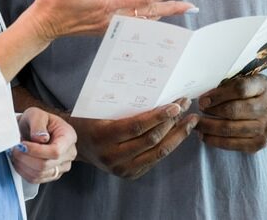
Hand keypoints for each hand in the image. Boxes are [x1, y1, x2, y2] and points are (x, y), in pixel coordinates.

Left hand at [9, 108, 76, 183]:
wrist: (35, 129)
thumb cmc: (37, 121)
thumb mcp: (36, 114)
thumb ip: (38, 124)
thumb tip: (41, 139)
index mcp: (68, 137)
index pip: (56, 151)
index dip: (37, 151)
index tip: (22, 145)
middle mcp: (69, 154)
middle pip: (46, 165)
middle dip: (25, 158)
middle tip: (14, 149)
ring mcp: (61, 167)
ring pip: (40, 174)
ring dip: (23, 165)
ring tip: (16, 153)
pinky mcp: (52, 175)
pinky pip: (36, 179)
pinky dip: (24, 171)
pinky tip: (20, 161)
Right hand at [25, 0, 195, 41]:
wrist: (42, 24)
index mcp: (108, 2)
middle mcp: (113, 16)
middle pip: (149, 13)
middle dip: (172, 8)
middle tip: (192, 6)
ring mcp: (110, 24)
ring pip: (143, 20)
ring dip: (163, 15)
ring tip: (179, 11)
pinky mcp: (105, 27)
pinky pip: (134, 25)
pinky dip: (149, 21)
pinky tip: (153, 19)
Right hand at [70, 98, 198, 179]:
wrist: (76, 145)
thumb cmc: (90, 119)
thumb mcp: (100, 109)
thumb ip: (124, 105)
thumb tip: (157, 90)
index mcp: (104, 137)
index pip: (138, 127)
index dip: (159, 116)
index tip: (176, 105)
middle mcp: (114, 157)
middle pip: (152, 140)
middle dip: (173, 122)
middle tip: (186, 105)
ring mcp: (123, 169)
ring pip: (158, 153)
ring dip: (178, 135)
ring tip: (191, 120)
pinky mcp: (131, 174)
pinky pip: (155, 159)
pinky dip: (170, 144)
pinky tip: (179, 132)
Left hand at [196, 75, 266, 152]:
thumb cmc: (252, 93)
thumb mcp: (245, 81)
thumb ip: (227, 85)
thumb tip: (204, 98)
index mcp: (264, 86)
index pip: (240, 89)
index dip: (218, 95)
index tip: (203, 100)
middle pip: (234, 111)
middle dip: (211, 112)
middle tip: (195, 114)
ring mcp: (266, 127)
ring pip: (231, 129)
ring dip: (209, 128)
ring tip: (196, 125)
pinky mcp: (260, 143)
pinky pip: (233, 144)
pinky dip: (215, 141)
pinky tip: (205, 136)